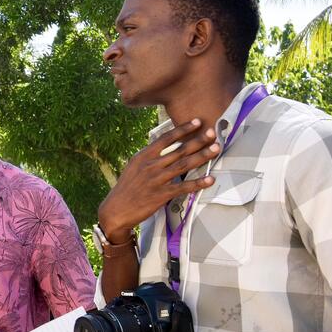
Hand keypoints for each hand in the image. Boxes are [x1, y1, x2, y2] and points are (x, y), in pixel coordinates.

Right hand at [97, 119, 219, 239]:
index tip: (197, 122)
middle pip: (179, 150)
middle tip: (212, 132)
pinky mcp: (162, 195)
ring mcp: (157, 180)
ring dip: (202, 156)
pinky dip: (198, 183)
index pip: (166, 138)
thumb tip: (162, 147)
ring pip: (184, 165)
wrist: (116, 209)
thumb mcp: (133, 167)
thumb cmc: (126, 188)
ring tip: (216, 149)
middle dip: (198, 140)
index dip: (182, 129)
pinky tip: (210, 179)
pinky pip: (184, 187)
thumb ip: (148, 157)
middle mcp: (151, 165)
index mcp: (143, 156)